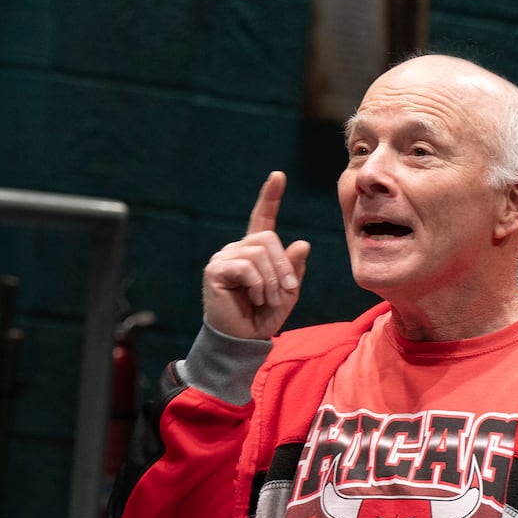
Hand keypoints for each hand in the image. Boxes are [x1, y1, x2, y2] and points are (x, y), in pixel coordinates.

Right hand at [202, 170, 310, 339]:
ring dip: (271, 280)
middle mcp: (238, 249)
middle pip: (267, 239)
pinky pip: (246, 266)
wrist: (243, 341)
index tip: (278, 176)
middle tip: (286, 291)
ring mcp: (224, 257)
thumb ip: (294, 269)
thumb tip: (301, 243)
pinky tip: (253, 298)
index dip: (270, 197)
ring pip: (258, 253)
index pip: (262, 218)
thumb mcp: (287, 292)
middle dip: (283, 266)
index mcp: (255, 252)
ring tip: (266, 299)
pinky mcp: (215, 270)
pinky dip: (257, 284)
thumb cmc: (263, 317)